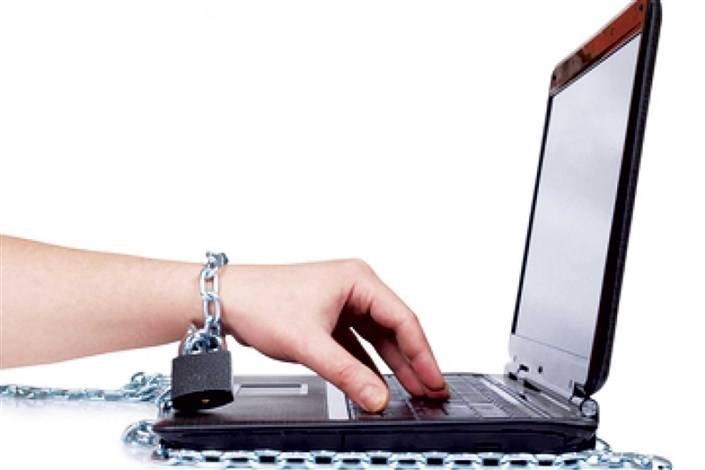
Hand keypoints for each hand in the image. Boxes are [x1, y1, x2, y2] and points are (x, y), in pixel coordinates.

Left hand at [220, 259, 448, 412]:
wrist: (225, 300)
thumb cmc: (261, 302)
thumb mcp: (309, 343)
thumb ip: (347, 373)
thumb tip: (377, 397)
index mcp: (358, 280)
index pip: (403, 319)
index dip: (423, 354)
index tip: (434, 380)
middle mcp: (354, 287)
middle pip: (394, 328)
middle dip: (412, 361)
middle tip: (431, 390)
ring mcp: (342, 301)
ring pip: (377, 336)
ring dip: (392, 363)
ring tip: (412, 389)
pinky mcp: (329, 315)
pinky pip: (358, 341)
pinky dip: (368, 361)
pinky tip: (378, 380)